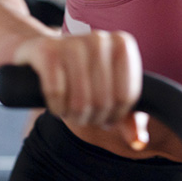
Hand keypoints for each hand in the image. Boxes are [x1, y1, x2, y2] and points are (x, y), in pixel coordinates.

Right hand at [13, 30, 148, 149]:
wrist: (42, 53)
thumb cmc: (82, 75)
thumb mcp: (109, 92)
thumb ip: (128, 117)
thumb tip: (138, 141)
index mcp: (122, 44)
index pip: (126, 97)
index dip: (115, 116)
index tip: (105, 116)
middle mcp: (100, 39)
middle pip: (103, 101)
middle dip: (92, 118)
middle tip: (84, 116)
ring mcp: (72, 42)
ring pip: (80, 101)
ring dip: (73, 116)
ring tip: (70, 111)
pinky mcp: (47, 50)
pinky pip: (56, 94)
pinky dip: (56, 108)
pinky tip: (56, 104)